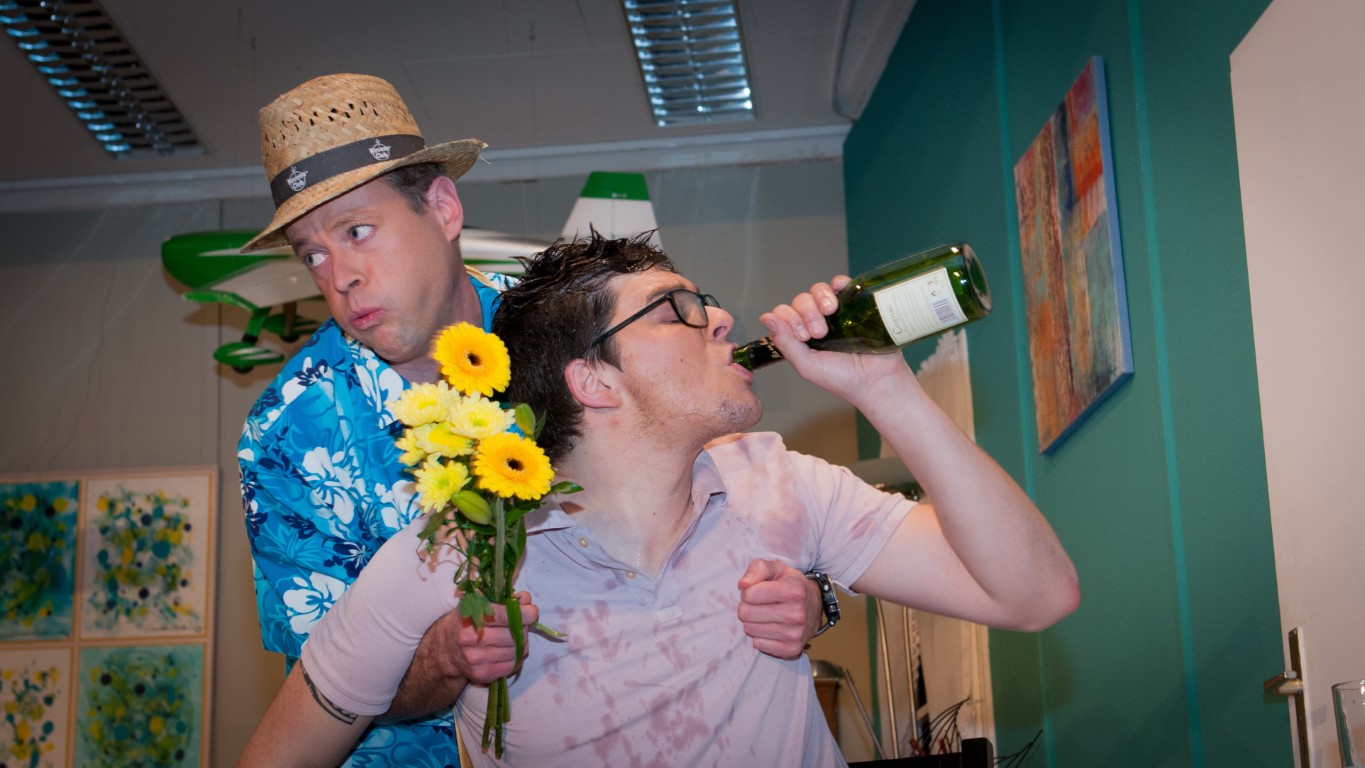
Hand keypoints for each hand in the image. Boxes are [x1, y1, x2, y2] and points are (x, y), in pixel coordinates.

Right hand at [450, 591, 538, 683]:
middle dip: (523, 629)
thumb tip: (526, 600)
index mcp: (470, 615)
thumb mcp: (480, 602)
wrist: (446, 648)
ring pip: (517, 651)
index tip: (531, 612)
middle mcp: (471, 638)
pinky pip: (512, 666)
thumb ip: (505, 598)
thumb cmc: (468, 621)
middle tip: (519, 626)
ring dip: (520, 643)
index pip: (506, 615)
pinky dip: (515, 657)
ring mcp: (475, 658)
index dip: (524, 613)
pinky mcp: (481, 674)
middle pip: (515, 635)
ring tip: (511, 638)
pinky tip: (506, 651)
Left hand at [737, 559, 823, 659]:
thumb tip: (742, 585)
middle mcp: (797, 614)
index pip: (749, 595)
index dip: (748, 591)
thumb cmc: (789, 584)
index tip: (758, 590)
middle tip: (759, 604)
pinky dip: (760, 636)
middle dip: (747, 606)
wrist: (814, 606)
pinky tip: (771, 628)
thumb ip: (757, 569)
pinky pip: (758, 644)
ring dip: (753, 621)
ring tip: (766, 615)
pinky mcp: (791, 649)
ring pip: (749, 629)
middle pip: (746, 613)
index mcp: (794, 591)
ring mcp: (795, 634)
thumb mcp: (775, 569)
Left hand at [760, 275, 914, 404]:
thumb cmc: (842, 379)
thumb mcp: (807, 366)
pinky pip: (841, 284)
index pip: (784, 314)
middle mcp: (817, 321)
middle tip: (819, 332)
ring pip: (818, 290)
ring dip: (820, 298)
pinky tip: (839, 290)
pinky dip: (838, 282)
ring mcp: (837, 312)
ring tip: (831, 313)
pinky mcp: (855, 304)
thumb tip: (766, 318)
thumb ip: (786, 343)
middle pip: (801, 300)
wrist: (877, 380)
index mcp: (802, 336)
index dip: (790, 319)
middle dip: (806, 313)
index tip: (804, 336)